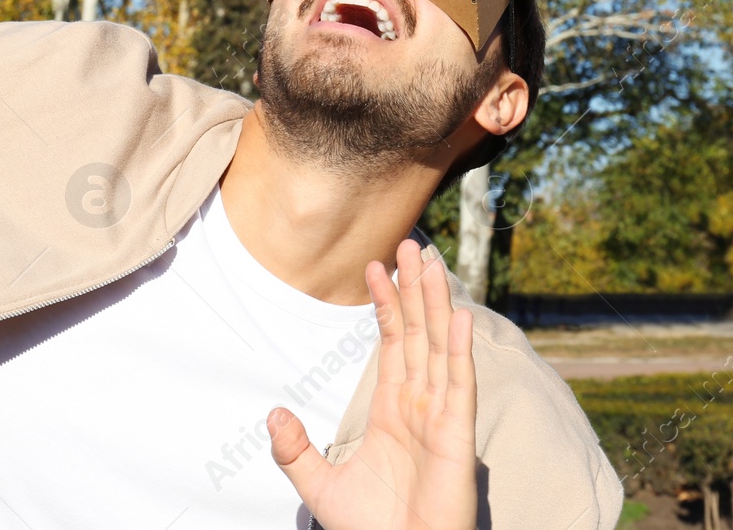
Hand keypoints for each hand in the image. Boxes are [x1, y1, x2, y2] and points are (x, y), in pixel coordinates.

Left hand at [269, 240, 477, 529]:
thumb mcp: (319, 488)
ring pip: (440, 347)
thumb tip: (272, 412)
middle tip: (411, 243)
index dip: (387, 305)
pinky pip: (459, 385)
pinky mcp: (457, 437)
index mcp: (392, 412)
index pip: (392, 345)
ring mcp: (441, 417)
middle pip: (419, 334)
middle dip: (415, 289)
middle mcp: (420, 406)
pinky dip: (460, 349)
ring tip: (430, 262)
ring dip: (436, 303)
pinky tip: (458, 315)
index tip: (377, 266)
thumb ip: (295, 451)